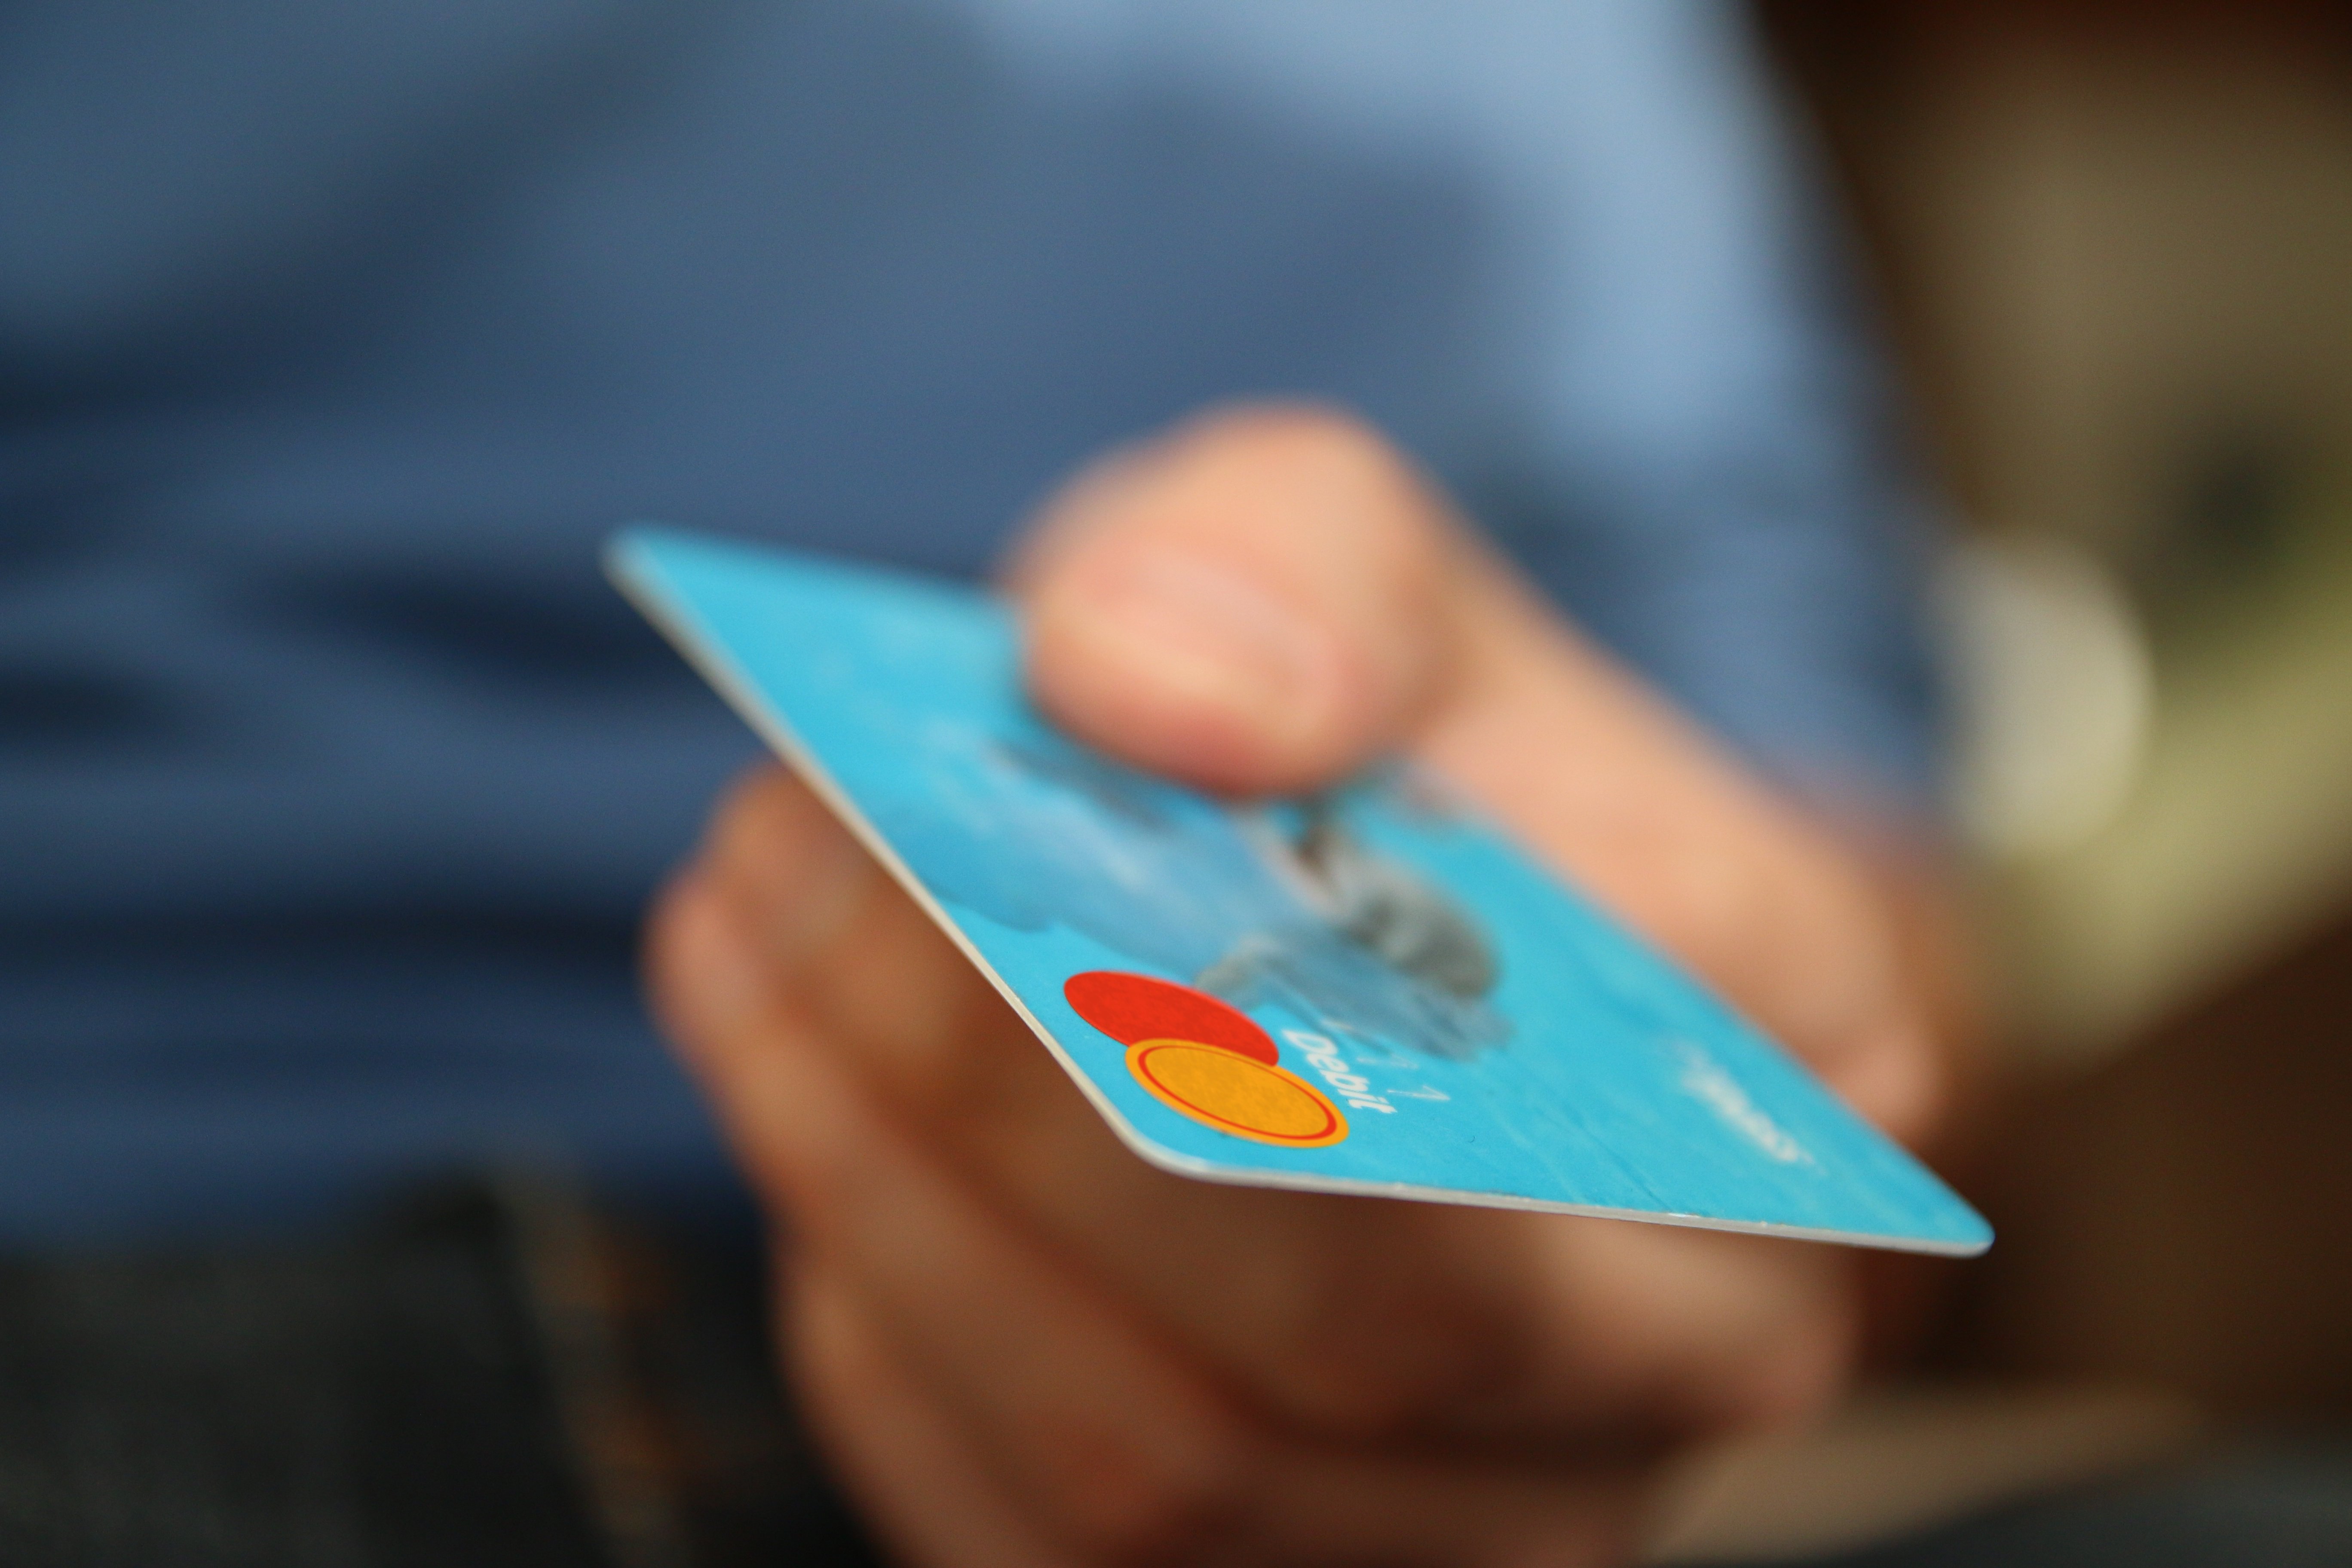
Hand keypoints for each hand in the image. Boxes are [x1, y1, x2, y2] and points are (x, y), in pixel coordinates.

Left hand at [649, 406, 1968, 1566]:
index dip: (1220, 990)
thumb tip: (1139, 692)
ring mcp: (1486, 1525)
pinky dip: (885, 1345)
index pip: (1536, 1099)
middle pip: (1329, 1328)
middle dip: (996, 1102)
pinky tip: (802, 1134)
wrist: (1403, 922)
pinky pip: (1041, 1548)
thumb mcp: (1370, 569)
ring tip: (744, 967)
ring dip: (891, 1210)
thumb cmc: (1412, 752)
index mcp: (1785, 1090)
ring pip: (1160, 1471)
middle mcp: (1681, 1367)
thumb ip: (1292, 572)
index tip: (942, 818)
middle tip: (783, 878)